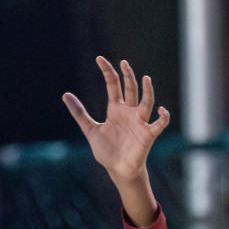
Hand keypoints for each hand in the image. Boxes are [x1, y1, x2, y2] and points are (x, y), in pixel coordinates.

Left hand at [63, 57, 167, 225]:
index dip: (108, 71)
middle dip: (128, 76)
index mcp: (116, 109)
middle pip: (131, 89)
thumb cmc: (107, 150)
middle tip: (124, 63)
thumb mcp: (90, 130)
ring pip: (146, 102)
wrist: (117, 169)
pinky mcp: (148, 134)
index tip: (99, 59)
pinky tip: (162, 110)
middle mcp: (129, 112)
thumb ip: (79, 113)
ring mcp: (140, 122)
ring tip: (146, 79)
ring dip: (148, 91)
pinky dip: (162, 118)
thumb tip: (66, 94)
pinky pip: (158, 124)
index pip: (113, 85)